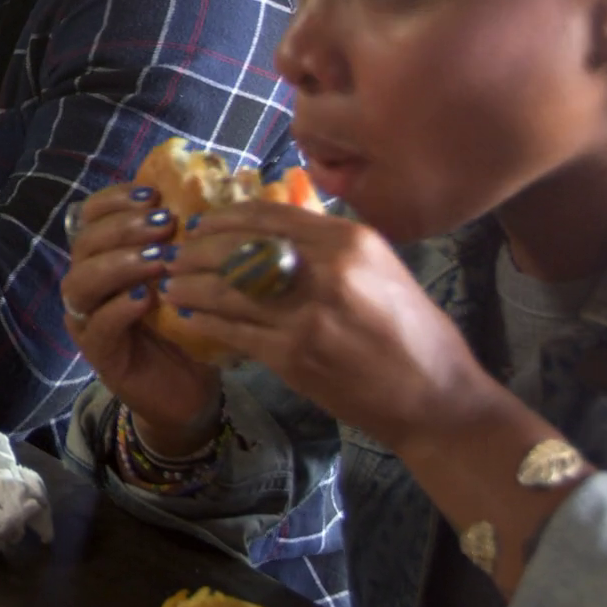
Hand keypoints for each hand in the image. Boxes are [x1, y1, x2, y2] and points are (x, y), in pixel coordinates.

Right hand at [63, 185, 221, 449]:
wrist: (189, 390)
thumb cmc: (187, 324)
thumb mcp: (185, 275)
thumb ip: (180, 240)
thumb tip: (205, 194)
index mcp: (103, 257)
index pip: (89, 216)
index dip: (114, 200)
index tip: (153, 194)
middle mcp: (87, 284)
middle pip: (84, 243)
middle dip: (123, 228)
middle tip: (164, 224)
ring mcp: (87, 319)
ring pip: (82, 281)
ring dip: (120, 264)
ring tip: (159, 260)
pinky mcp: (99, 353)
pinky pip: (97, 324)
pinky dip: (119, 307)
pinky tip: (146, 299)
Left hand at [164, 202, 490, 450]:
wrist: (434, 397)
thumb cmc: (413, 330)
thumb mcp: (381, 267)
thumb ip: (331, 240)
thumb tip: (283, 209)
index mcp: (350, 241)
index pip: (269, 215)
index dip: (225, 217)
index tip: (202, 223)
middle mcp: (326, 270)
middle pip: (238, 248)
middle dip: (197, 250)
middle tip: (176, 254)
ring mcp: (306, 315)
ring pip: (227, 290)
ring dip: (191, 284)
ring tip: (171, 283)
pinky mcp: (293, 355)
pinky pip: (233, 330)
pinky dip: (206, 320)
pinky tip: (191, 315)